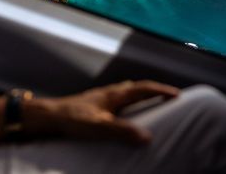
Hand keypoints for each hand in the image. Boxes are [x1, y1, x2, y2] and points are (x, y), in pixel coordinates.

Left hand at [23, 80, 178, 144]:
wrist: (47, 117)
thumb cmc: (71, 120)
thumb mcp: (99, 127)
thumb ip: (122, 131)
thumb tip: (148, 137)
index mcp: (114, 94)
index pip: (144, 88)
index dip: (162, 90)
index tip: (178, 94)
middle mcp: (109, 93)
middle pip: (136, 87)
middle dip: (154, 90)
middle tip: (167, 95)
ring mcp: (99, 98)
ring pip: (125, 92)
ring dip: (139, 95)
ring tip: (148, 101)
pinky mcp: (91, 106)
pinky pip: (116, 100)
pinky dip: (126, 103)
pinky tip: (120, 112)